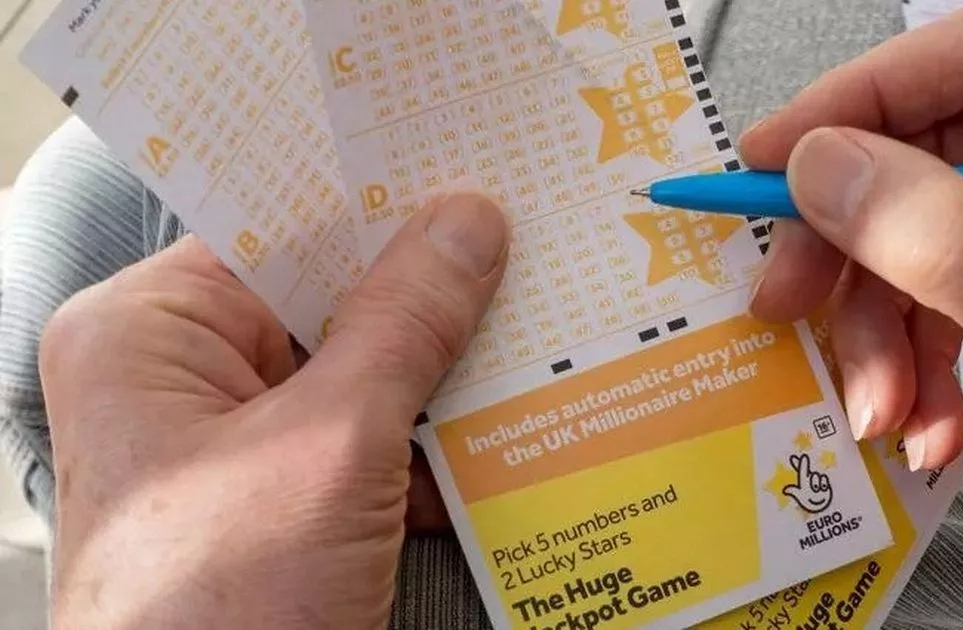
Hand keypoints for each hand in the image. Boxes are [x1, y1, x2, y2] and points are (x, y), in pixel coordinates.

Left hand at [39, 194, 508, 628]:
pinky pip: (370, 440)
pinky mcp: (286, 501)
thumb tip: (466, 224)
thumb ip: (405, 325)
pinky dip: (433, 445)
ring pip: (362, 374)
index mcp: (151, 335)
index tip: (469, 168)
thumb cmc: (222, 612)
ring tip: (539, 330)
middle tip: (528, 249)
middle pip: (328, 301)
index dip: (378, 199)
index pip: (280, 227)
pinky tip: (506, 428)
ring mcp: (239, 444)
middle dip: (429, 297)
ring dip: (444, 376)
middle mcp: (186, 378)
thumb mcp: (330, 447)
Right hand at [740, 8, 962, 617]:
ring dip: (875, 329)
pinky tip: (919, 423)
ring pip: (909, 237)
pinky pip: (927, 298)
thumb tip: (822, 165)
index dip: (857, 101)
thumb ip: (946, 243)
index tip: (768, 158)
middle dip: (850, 246)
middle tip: (785, 299)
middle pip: (921, 155)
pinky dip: (906, 363)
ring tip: (879, 405)